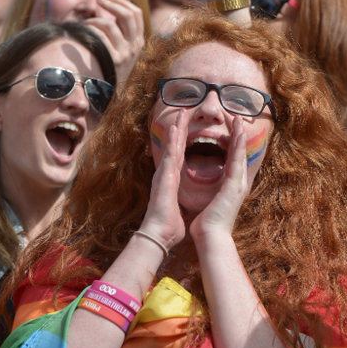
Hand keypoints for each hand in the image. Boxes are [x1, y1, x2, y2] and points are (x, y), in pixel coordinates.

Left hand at [83, 0, 144, 82]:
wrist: (112, 92)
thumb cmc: (113, 66)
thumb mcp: (124, 49)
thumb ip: (121, 31)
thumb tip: (109, 8)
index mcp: (139, 41)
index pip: (136, 14)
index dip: (123, 2)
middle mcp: (134, 46)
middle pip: (127, 15)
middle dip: (111, 4)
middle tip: (99, 1)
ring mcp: (124, 54)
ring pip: (110, 25)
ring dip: (95, 20)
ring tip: (87, 24)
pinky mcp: (113, 59)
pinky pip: (99, 36)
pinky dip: (90, 30)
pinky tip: (84, 33)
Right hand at [139, 110, 188, 249]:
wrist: (159, 235)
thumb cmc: (169, 226)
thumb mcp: (180, 208)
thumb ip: (181, 202)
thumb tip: (187, 204)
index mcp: (172, 181)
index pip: (179, 156)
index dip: (182, 141)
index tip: (186, 128)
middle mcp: (167, 174)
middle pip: (174, 147)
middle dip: (179, 129)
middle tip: (184, 112)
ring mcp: (164, 174)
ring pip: (171, 147)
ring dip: (176, 129)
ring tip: (181, 113)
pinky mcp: (164, 178)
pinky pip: (170, 156)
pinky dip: (172, 142)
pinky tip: (174, 129)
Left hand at [190, 113, 247, 240]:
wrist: (211, 237)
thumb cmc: (209, 225)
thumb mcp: (213, 205)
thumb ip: (216, 196)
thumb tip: (214, 195)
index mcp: (232, 188)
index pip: (233, 161)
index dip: (233, 145)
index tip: (232, 132)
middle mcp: (238, 184)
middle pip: (240, 154)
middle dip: (239, 136)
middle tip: (239, 119)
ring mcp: (238, 184)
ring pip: (240, 154)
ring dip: (240, 135)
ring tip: (239, 120)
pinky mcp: (234, 185)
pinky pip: (236, 160)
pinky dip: (237, 145)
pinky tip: (238, 133)